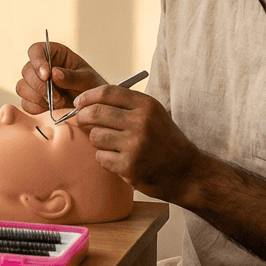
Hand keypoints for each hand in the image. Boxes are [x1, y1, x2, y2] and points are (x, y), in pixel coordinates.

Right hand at [15, 40, 107, 115]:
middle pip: (26, 71)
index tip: (46, 75)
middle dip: (40, 86)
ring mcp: (36, 83)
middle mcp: (42, 66)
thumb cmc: (92, 87)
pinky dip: (37, 108)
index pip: (36, 50)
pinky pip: (25, 103)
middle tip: (58, 98)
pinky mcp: (34, 99)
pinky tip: (51, 109)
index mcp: (55, 54)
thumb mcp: (87, 79)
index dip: (37, 61)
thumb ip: (72, 76)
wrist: (93, 106)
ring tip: (58, 103)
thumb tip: (54, 73)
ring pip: (22, 87)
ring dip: (38, 98)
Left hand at [73, 84, 204, 203]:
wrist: (186, 172)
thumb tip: (87, 102)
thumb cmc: (164, 141)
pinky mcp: (129, 166)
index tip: (78, 102)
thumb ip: (126, 105)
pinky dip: (105, 158)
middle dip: (82, 116)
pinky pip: (101, 157)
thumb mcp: (153, 115)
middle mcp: (141, 123)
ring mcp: (135, 145)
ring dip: (97, 140)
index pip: (108, 92)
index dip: (88, 96)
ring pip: (95, 136)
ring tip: (110, 144)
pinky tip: (119, 159)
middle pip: (96, 112)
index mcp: (147, 105)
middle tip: (81, 120)